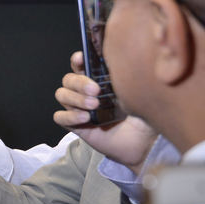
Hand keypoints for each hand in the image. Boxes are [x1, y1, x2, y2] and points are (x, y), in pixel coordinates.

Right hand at [54, 51, 156, 172]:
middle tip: (96, 90)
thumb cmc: (143, 116)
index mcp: (99, 80)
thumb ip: (131, 79)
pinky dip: (69, 116)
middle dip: (79, 82)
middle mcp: (86, 92)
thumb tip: (127, 64)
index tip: (81, 58)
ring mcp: (79, 108)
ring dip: (75, 98)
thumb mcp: (141, 95)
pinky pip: (60, 118)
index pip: (81, 65)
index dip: (78, 60)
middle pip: (68, 79)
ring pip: (62, 95)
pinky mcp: (77, 126)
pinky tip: (85, 118)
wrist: (144, 144)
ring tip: (93, 106)